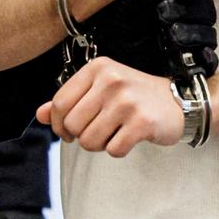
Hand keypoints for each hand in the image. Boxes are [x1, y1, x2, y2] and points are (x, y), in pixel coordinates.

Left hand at [36, 57, 182, 155]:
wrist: (178, 102)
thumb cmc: (133, 96)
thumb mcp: (100, 89)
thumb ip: (69, 101)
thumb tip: (40, 115)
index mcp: (96, 68)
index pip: (60, 103)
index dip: (59, 124)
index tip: (68, 132)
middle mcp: (111, 80)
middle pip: (73, 125)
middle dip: (81, 136)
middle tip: (97, 133)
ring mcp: (127, 101)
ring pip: (90, 141)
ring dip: (99, 145)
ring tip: (113, 133)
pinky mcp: (142, 122)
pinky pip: (113, 150)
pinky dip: (117, 150)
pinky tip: (128, 138)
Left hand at [84, 0, 218, 77]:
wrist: (108, 52)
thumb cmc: (116, 23)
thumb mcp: (126, 3)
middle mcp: (186, 17)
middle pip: (206, 10)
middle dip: (188, 12)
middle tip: (163, 15)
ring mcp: (190, 40)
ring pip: (209, 34)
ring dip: (193, 34)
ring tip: (171, 36)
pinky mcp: (190, 62)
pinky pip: (209, 62)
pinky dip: (208, 58)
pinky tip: (200, 54)